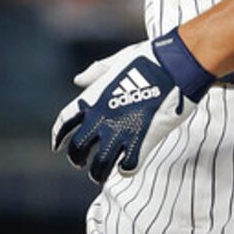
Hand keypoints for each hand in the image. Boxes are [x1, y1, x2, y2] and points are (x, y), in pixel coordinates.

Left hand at [51, 32, 211, 184]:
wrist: (175, 64)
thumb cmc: (148, 58)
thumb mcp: (116, 61)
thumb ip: (96, 73)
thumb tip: (78, 80)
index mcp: (92, 99)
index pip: (64, 123)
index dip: (59, 137)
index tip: (58, 146)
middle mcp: (100, 118)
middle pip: (78, 149)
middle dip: (76, 159)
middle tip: (81, 163)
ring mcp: (120, 132)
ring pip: (100, 165)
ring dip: (98, 173)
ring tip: (100, 175)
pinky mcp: (142, 142)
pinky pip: (128, 167)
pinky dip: (126, 170)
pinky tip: (127, 167)